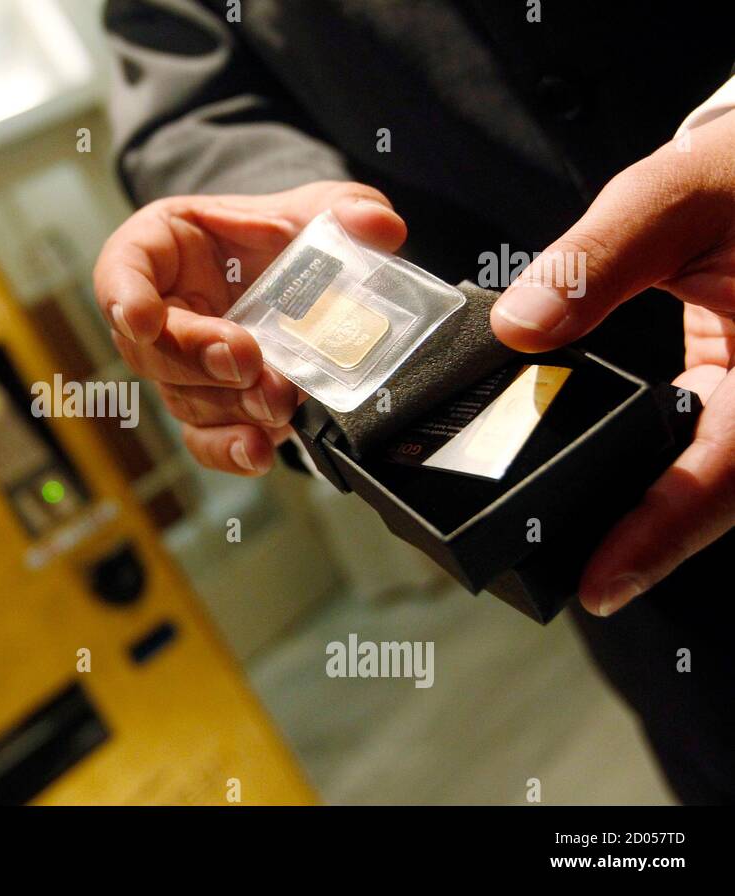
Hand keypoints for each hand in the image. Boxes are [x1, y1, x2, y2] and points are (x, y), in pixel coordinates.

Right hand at [93, 182, 405, 474]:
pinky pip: (204, 438)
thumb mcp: (313, 208)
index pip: (122, 268)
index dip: (124, 295)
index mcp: (160, 249)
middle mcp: (159, 312)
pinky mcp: (209, 408)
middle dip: (196, 358)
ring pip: (182, 397)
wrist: (292, 279)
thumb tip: (380, 229)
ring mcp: (181, 368)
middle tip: (244, 360)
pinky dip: (228, 449)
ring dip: (227, 405)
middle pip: (151, 348)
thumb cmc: (276, 236)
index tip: (142, 319)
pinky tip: (256, 451)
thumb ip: (345, 209)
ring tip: (278, 400)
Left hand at [490, 111, 734, 616]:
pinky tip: (596, 485)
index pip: (725, 474)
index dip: (660, 535)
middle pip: (717, 496)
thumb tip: (519, 324)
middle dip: (645, 544)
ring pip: (713, 482)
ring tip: (569, 552)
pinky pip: (704, 450)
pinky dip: (655, 475)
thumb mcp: (682, 196)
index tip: (598, 585)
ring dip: (649, 517)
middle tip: (564, 582)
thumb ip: (601, 258)